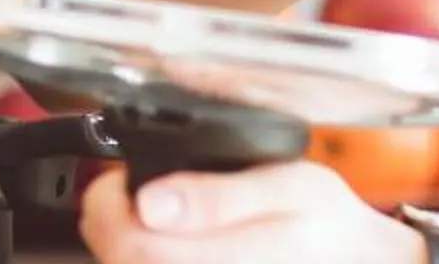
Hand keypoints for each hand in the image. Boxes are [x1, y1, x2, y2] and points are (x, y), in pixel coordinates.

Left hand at [79, 164, 426, 263]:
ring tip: (152, 221)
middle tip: (126, 197)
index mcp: (225, 259)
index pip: (124, 243)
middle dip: (111, 227)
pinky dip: (153, 259)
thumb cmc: (335, 233)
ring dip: (130, 249)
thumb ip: (218, 194)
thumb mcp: (292, 187)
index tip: (113, 183)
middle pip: (121, 262)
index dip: (103, 207)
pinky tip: (172, 246)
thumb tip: (152, 201)